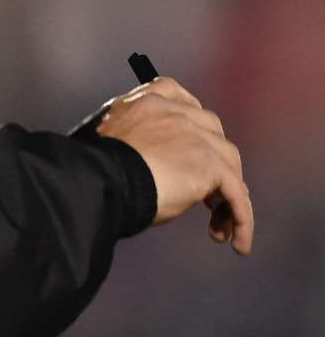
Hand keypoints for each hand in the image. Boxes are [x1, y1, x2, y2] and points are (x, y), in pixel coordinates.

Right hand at [97, 76, 252, 254]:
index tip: (191, 137)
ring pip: (229, 162)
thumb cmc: (94, 168)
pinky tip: (237, 242)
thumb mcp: (108, 139)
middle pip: (211, 130)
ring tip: (219, 223)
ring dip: (228, 193)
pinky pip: (236, 194)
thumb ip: (131, 139)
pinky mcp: (211, 165)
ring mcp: (196, 137)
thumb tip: (145, 162)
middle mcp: (175, 113)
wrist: (101, 180)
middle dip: (212, 159)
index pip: (176, 94)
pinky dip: (241, 218)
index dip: (190, 115)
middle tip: (204, 193)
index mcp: (145, 103)